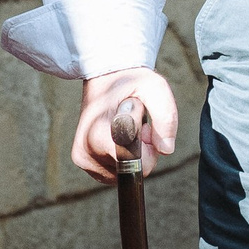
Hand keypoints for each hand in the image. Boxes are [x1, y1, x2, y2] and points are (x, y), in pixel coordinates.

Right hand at [74, 67, 178, 183]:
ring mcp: (83, 158)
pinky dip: (123, 158)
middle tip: (137, 122)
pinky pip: (114, 172)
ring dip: (133, 154)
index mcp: (98, 134)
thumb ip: (165, 117)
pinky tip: (119, 135)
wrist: (105, 75)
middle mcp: (86, 150)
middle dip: (142, 149)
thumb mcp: (155, 89)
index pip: (133, 163)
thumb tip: (165, 150)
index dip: (147, 147)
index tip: (143, 124)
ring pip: (123, 173)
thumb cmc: (130, 81)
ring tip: (127, 126)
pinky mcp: (83, 161)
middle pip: (131, 170)